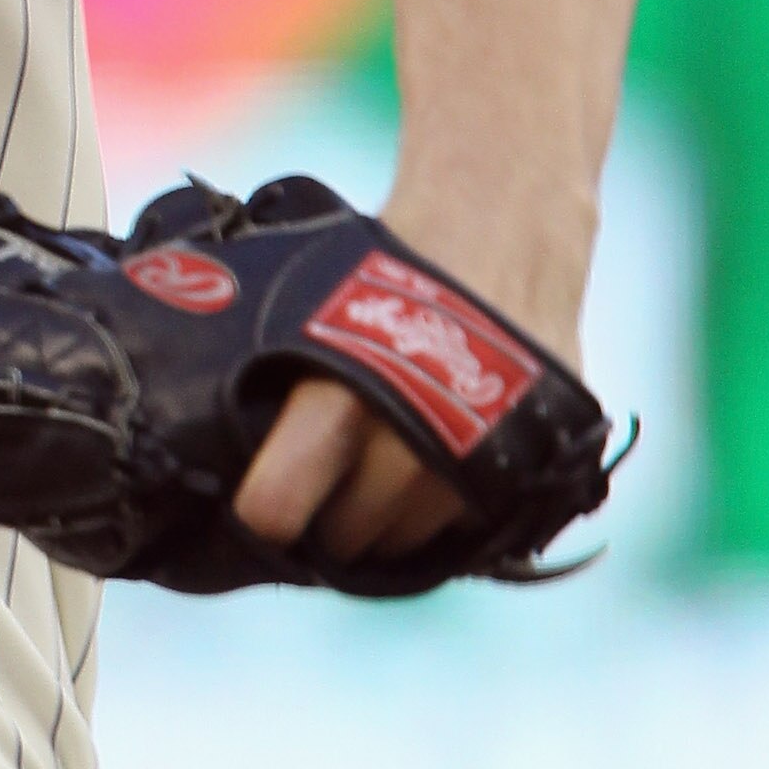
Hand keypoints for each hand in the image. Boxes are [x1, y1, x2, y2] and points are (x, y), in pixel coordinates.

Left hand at [229, 170, 591, 569]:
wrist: (505, 225)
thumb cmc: (390, 267)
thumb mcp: (312, 318)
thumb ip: (281, 397)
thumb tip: (233, 468)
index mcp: (338, 403)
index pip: (276, 510)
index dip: (263, 515)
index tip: (261, 505)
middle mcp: (410, 446)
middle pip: (346, 538)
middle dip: (330, 522)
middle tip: (326, 486)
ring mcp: (479, 465)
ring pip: (411, 543)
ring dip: (392, 522)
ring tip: (384, 472)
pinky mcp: (534, 468)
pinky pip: (472, 531)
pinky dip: (448, 517)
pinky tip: (434, 475)